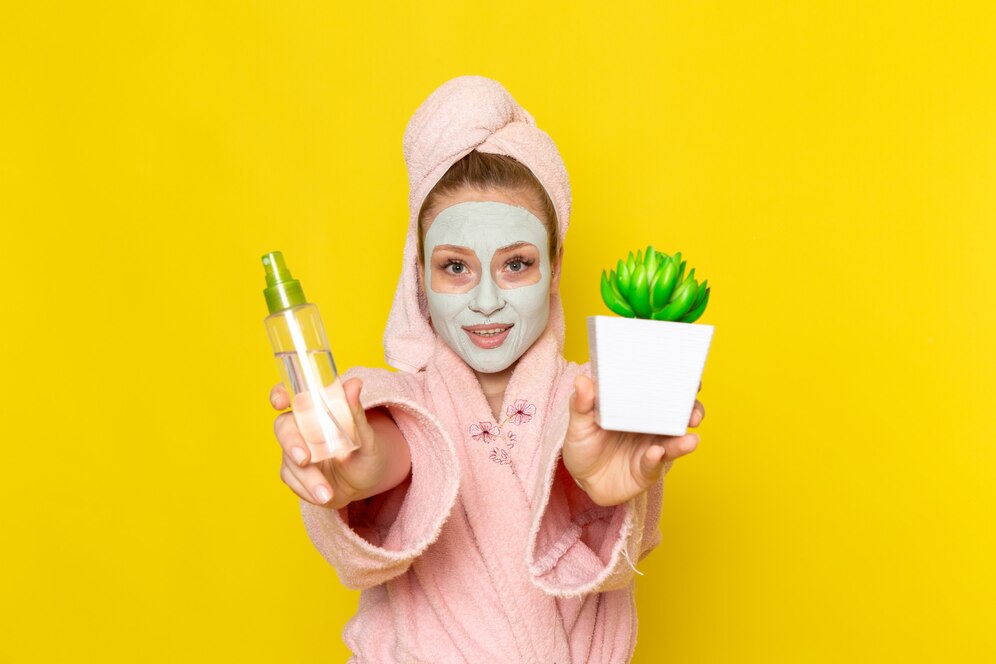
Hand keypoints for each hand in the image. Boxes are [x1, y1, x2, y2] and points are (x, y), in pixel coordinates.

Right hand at [270, 378, 396, 509]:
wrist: (367, 482)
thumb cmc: (366, 451)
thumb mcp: (367, 436)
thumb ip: (356, 412)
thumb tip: (354, 384)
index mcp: (317, 409)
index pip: (290, 394)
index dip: (279, 394)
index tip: (281, 401)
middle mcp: (302, 427)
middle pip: (283, 427)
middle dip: (291, 443)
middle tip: (305, 459)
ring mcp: (296, 450)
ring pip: (289, 460)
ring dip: (307, 477)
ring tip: (327, 492)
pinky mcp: (294, 473)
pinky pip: (293, 480)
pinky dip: (308, 489)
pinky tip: (324, 495)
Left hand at [562, 375, 704, 506]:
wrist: (582, 479)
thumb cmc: (585, 445)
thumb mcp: (579, 423)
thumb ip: (581, 404)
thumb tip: (582, 380)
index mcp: (638, 408)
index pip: (664, 392)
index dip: (680, 384)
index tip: (689, 378)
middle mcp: (651, 426)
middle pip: (679, 416)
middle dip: (692, 412)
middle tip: (693, 413)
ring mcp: (652, 448)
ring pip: (674, 442)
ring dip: (682, 441)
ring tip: (689, 439)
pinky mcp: (647, 470)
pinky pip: (654, 464)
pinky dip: (655, 459)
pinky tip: (654, 453)